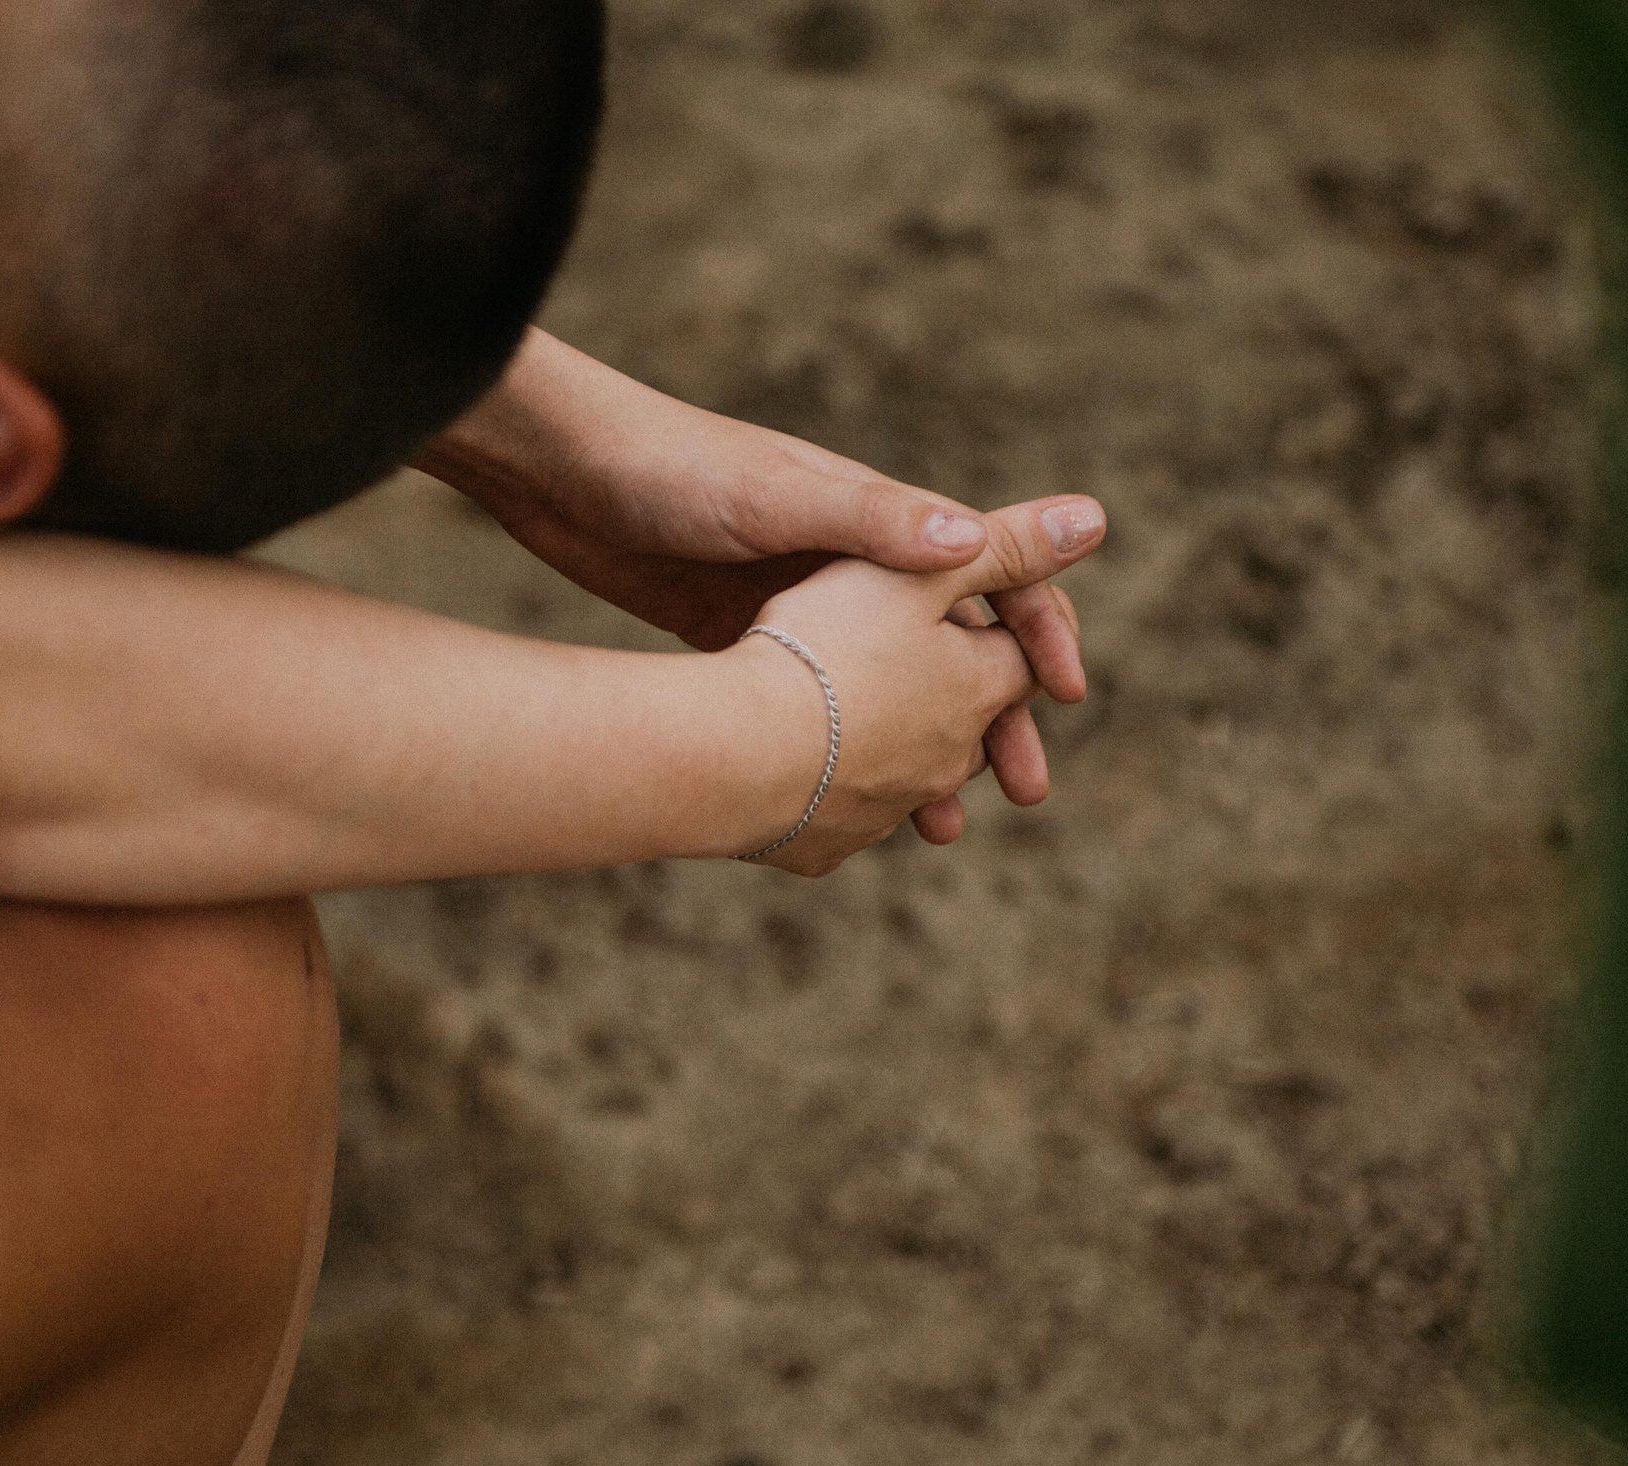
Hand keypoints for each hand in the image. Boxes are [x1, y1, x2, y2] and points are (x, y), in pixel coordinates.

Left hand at [414, 332, 1092, 831]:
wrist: (560, 475)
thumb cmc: (673, 470)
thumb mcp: (779, 499)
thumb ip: (879, 522)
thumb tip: (981, 538)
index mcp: (880, 522)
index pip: (996, 572)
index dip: (1041, 631)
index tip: (1067, 699)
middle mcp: (852, 564)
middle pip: (954, 649)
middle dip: (996, 721)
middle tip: (1023, 794)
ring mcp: (799, 608)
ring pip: (890, 696)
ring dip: (925, 759)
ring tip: (941, 834)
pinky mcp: (744, 642)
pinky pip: (820, 714)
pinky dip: (848, 764)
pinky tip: (849, 816)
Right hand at [731, 497, 1103, 876]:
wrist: (735, 750)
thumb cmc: (823, 648)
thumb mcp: (915, 574)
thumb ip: (1004, 545)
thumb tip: (1093, 519)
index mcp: (976, 687)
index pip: (1027, 660)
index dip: (1027, 638)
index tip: (1021, 633)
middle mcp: (945, 758)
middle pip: (975, 730)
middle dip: (970, 712)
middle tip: (964, 708)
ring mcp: (885, 810)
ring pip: (912, 782)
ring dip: (905, 763)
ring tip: (881, 751)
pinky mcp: (824, 846)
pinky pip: (839, 820)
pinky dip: (834, 798)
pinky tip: (803, 780)